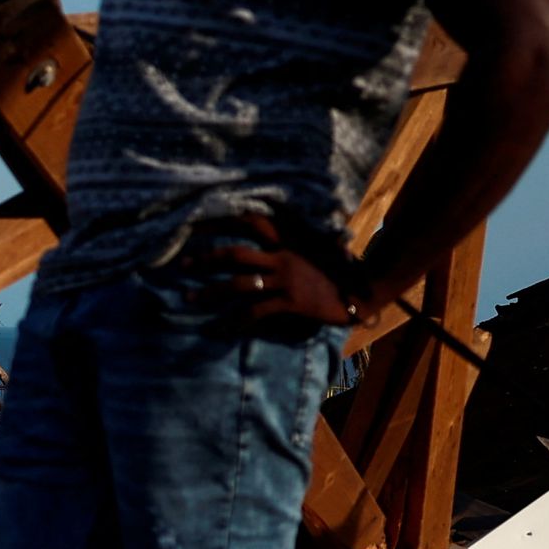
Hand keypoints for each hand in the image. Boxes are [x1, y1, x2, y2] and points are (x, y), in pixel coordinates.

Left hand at [185, 212, 362, 335]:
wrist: (366, 288)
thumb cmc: (341, 267)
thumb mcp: (318, 245)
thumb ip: (295, 239)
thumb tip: (273, 236)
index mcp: (289, 239)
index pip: (250, 222)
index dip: (222, 221)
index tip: (196, 224)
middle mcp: (283, 255)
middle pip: (233, 254)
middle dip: (205, 260)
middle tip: (182, 266)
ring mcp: (286, 278)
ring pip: (238, 284)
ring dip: (210, 292)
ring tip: (189, 298)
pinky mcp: (292, 301)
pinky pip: (255, 311)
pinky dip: (235, 320)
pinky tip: (220, 328)